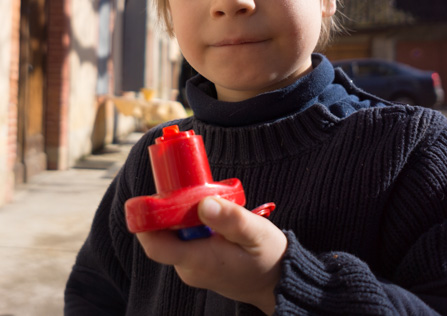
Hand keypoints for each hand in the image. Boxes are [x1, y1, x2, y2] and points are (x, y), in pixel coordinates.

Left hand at [136, 196, 286, 314]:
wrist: (277, 283)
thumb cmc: (269, 258)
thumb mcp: (256, 233)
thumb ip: (231, 219)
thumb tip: (204, 204)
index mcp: (199, 261)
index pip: (156, 245)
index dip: (145, 222)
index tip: (145, 198)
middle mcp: (189, 267)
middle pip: (164, 234)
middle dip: (173, 208)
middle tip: (193, 187)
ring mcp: (192, 267)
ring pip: (176, 234)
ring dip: (186, 214)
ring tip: (212, 202)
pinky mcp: (198, 264)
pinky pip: (186, 239)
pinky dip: (194, 223)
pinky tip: (214, 216)